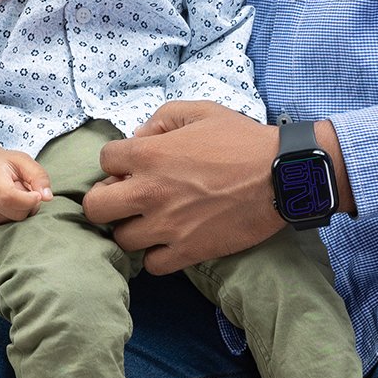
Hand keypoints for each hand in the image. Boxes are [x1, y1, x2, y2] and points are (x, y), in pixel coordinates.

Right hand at [0, 145, 52, 227]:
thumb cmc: (5, 163)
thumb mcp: (23, 160)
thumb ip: (38, 176)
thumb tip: (47, 197)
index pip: (8, 197)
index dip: (28, 200)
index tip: (38, 195)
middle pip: (18, 212)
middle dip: (29, 203)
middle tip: (23, 187)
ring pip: (17, 220)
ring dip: (23, 209)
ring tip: (15, 194)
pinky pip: (11, 225)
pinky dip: (15, 214)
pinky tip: (8, 203)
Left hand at [82, 101, 282, 273]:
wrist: (281, 177)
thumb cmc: (242, 140)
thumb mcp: (200, 111)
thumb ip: (162, 119)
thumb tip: (140, 136)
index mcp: (149, 155)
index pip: (104, 160)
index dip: (117, 162)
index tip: (133, 167)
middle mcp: (149, 192)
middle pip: (96, 207)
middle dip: (106, 200)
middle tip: (127, 198)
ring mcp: (167, 226)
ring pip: (122, 240)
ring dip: (133, 230)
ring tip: (152, 221)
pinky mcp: (188, 251)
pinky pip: (152, 265)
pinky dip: (157, 256)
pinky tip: (170, 242)